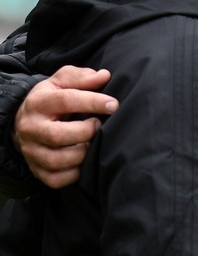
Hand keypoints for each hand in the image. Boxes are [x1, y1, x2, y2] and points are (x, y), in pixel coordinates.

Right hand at [13, 66, 115, 187]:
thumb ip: (81, 77)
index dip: (92, 102)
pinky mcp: (36, 170)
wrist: (25, 121)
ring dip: (82, 153)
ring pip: (57, 160)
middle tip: (99, 126)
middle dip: (86, 131)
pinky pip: (56, 179)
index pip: (66, 101)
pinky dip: (74, 174)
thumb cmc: (52, 99)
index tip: (113, 104)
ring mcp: (31, 151)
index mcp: (39, 102)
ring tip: (93, 143)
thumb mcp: (62, 81)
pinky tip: (84, 162)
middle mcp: (31, 128)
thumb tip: (104, 76)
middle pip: (58, 135)